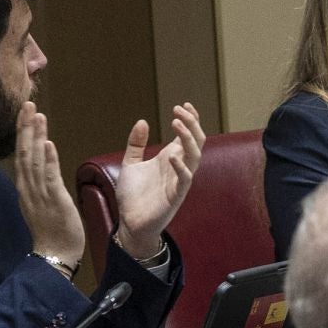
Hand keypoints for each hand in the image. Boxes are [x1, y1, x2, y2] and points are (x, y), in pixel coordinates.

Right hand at [15, 100, 85, 266]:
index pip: (22, 154)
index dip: (23, 132)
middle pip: (24, 152)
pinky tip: (47, 143)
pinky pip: (49, 177)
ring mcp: (39, 194)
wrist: (54, 256)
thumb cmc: (53, 231)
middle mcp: (28, 188)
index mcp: (26, 187)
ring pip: (34, 160)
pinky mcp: (53, 201)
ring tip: (37, 115)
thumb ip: (42, 184)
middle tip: (27, 103)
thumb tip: (43, 166)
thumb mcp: (42, 202)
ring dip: (35, 136)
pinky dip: (47, 159)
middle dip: (25, 127)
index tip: (25, 112)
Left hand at [114, 103, 205, 258]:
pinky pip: (185, 180)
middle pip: (196, 141)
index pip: (188, 135)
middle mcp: (178, 167)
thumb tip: (143, 121)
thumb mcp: (130, 164)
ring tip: (177, 123)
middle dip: (191, 123)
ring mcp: (179, 181)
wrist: (130, 223)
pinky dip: (182, 168)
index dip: (190, 119)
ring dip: (188, 139)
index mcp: (170, 158)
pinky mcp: (175, 196)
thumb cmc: (133, 196)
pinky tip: (173, 156)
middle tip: (179, 110)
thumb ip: (136, 144)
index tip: (183, 104)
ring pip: (195, 156)